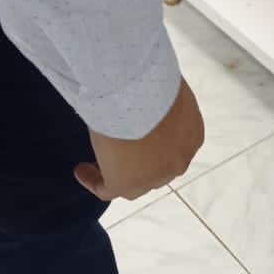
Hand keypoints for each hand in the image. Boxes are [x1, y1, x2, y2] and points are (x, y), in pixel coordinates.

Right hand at [74, 78, 204, 201]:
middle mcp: (177, 160)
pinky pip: (106, 189)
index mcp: (192, 135)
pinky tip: (81, 170)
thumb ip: (161, 94)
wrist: (141, 97)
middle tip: (122, 146)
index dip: (159, 140)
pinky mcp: (124, 184)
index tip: (141, 131)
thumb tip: (146, 86)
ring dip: (118, 171)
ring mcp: (152, 177)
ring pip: (134, 181)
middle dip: (141, 159)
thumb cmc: (155, 84)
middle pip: (157, 166)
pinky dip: (93, 181)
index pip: (174, 144)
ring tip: (99, 159)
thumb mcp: (165, 86)